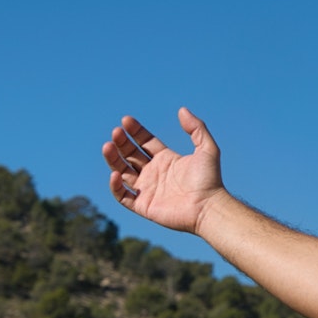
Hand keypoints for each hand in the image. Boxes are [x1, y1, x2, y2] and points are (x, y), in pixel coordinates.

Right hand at [102, 107, 225, 233]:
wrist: (208, 207)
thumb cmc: (209, 180)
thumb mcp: (207, 148)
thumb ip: (197, 128)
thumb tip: (182, 110)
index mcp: (166, 159)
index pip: (144, 142)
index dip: (135, 131)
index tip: (126, 121)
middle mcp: (154, 173)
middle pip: (130, 155)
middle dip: (121, 143)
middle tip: (116, 132)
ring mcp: (147, 190)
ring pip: (122, 172)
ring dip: (113, 159)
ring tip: (108, 146)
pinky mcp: (143, 206)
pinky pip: (123, 196)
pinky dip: (116, 186)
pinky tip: (116, 173)